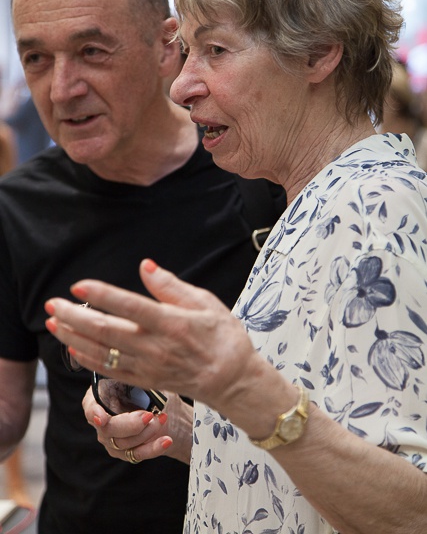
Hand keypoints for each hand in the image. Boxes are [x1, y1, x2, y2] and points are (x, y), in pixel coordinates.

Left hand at [44, 259, 258, 413]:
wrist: (232, 380)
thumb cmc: (223, 336)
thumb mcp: (206, 302)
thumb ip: (171, 286)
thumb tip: (144, 266)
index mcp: (173, 323)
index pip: (130, 307)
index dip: (103, 296)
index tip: (79, 285)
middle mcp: (156, 346)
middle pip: (107, 331)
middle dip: (74, 317)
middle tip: (52, 304)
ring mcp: (148, 366)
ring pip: (102, 352)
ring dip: (73, 337)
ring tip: (53, 323)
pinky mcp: (145, 380)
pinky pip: (110, 371)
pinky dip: (87, 359)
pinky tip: (72, 347)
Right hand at [83, 385, 191, 463]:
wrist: (167, 412)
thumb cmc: (153, 391)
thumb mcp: (147, 383)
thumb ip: (139, 381)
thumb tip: (142, 375)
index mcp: (101, 397)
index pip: (90, 407)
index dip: (94, 413)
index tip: (102, 418)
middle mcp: (101, 420)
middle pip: (108, 429)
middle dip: (129, 424)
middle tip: (149, 416)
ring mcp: (111, 439)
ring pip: (124, 442)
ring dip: (146, 432)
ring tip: (162, 418)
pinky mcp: (124, 452)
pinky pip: (137, 454)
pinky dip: (153, 448)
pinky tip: (166, 440)